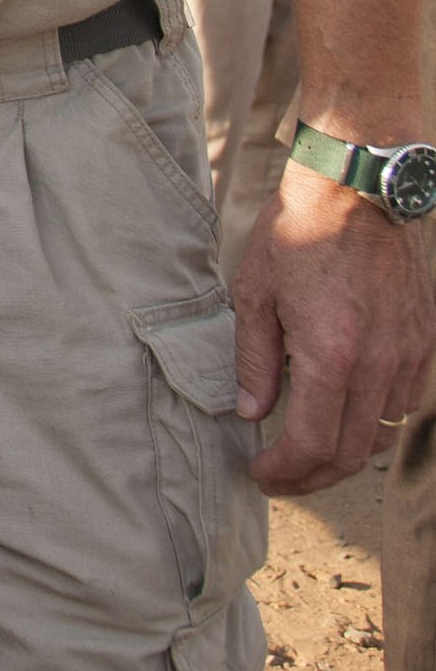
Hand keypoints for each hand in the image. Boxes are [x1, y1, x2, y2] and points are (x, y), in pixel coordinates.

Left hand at [233, 160, 435, 492]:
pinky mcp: (424, 342)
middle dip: (311, 477)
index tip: (259, 475)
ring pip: (381, 432)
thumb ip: (255, 362)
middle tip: (278, 478)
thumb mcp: (254, 294)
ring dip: (342, 453)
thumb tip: (252, 414)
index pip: (313, 443)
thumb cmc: (297, 234)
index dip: (284, 472)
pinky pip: (401, 401)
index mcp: (332, 355)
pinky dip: (369, 420)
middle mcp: (379, 363)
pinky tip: (339, 411)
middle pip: (352, 453)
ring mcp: (409, 355)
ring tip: (304, 450)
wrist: (357, 192)